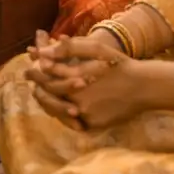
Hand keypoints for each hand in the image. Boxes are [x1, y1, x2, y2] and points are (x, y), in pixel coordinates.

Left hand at [25, 31, 141, 129]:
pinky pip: (72, 122)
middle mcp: (77, 98)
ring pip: (57, 111)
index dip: (35, 73)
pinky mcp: (93, 125)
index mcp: (74, 78)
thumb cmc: (119, 64)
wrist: (144, 87)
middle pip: (47, 97)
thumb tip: (43, 52)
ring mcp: (85, 114)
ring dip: (49, 102)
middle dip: (38, 87)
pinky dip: (65, 114)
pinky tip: (63, 105)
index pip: (45, 78)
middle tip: (33, 81)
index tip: (28, 69)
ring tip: (44, 93)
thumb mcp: (95, 48)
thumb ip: (69, 48)